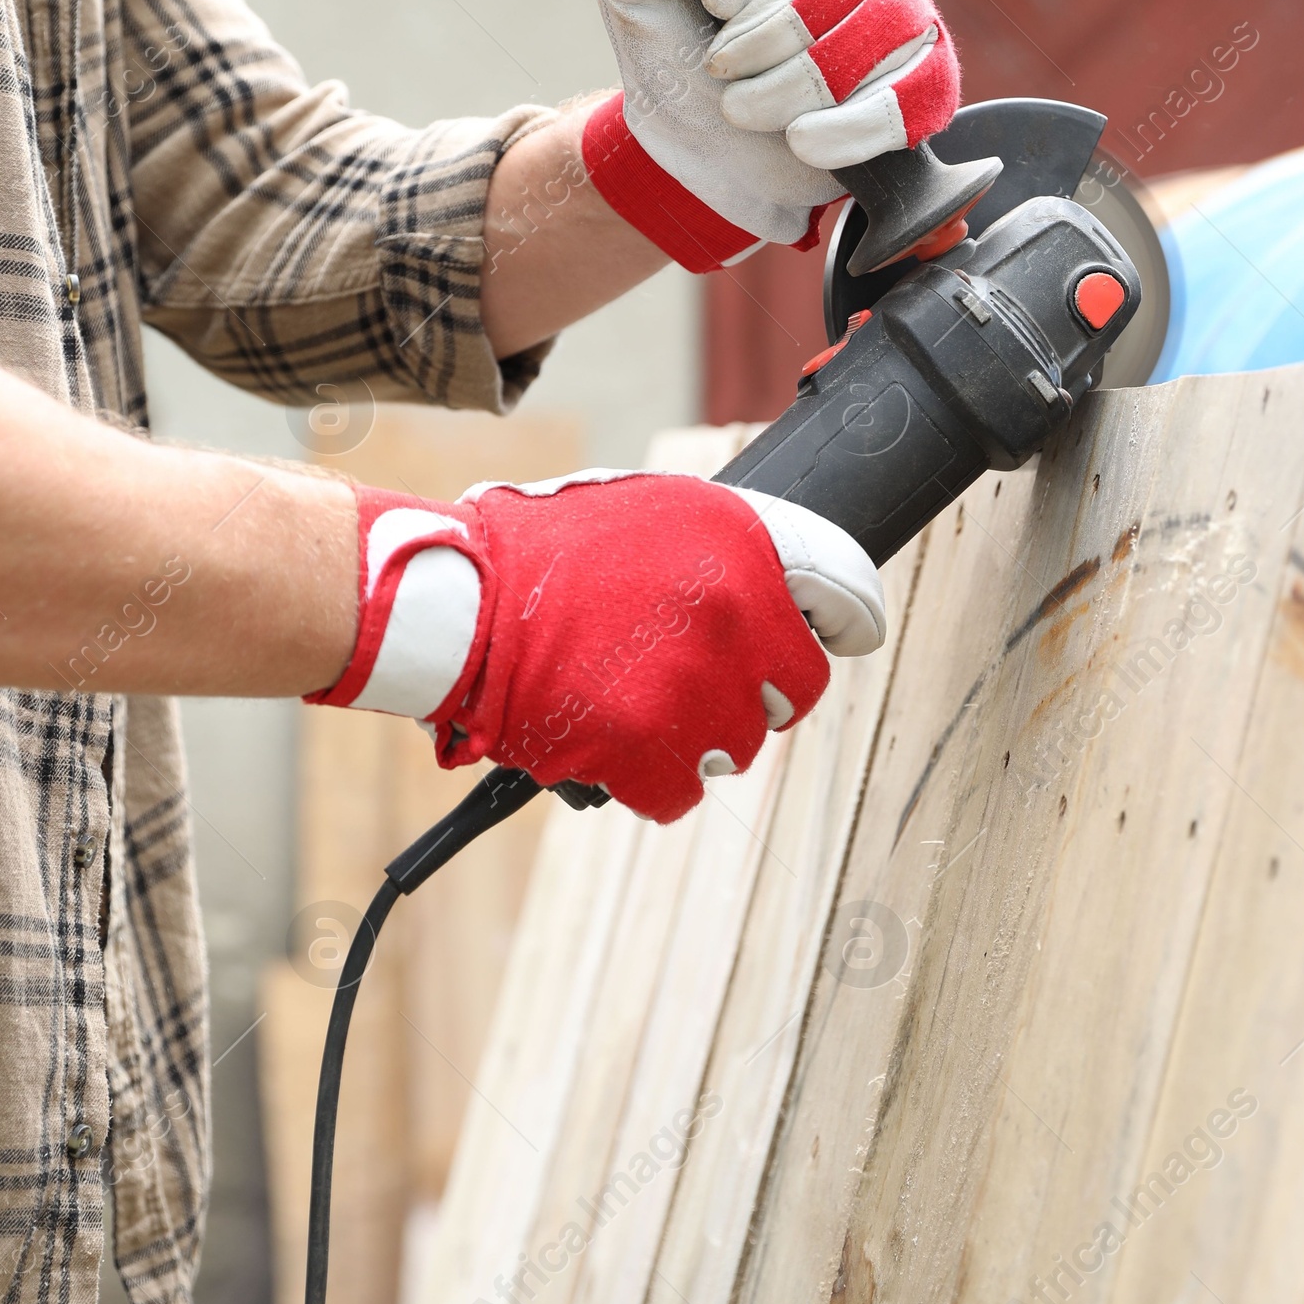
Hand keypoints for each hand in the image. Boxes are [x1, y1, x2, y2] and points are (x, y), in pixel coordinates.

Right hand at [306, 470, 884, 822]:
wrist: (454, 602)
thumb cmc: (533, 551)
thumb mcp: (642, 509)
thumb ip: (716, 546)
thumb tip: (777, 585)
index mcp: (738, 543)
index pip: (846, 594)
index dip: (849, 621)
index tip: (848, 636)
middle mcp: (732, 612)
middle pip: (793, 690)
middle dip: (752, 691)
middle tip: (692, 680)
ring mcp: (692, 686)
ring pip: (735, 748)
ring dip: (693, 738)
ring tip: (628, 705)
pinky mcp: (646, 749)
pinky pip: (679, 793)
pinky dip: (647, 781)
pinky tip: (607, 746)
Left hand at [584, 0, 959, 270]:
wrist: (698, 158)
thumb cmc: (671, 55)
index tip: (709, 5)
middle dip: (763, 36)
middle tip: (719, 68)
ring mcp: (900, 10)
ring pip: (877, 34)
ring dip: (789, 89)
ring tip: (743, 108)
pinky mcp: (922, 81)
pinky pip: (911, 95)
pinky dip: (844, 130)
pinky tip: (799, 141)